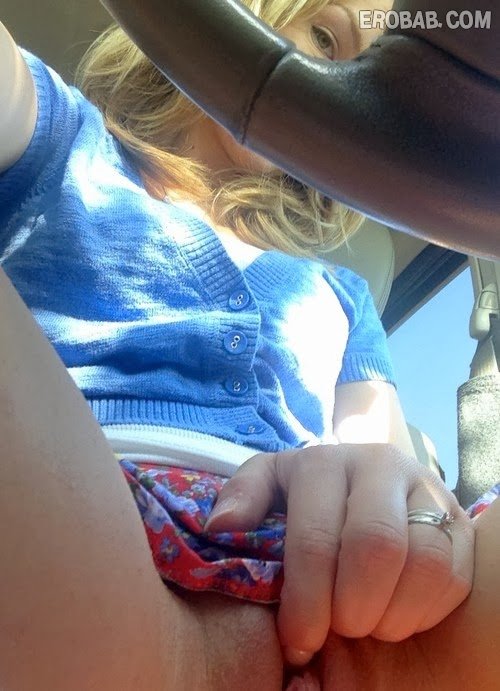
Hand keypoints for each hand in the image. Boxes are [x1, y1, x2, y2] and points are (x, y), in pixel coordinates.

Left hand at [204, 443, 473, 665]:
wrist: (367, 486)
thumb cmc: (308, 498)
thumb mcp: (271, 489)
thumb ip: (245, 497)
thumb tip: (222, 525)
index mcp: (325, 460)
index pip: (316, 536)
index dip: (306, 600)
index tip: (297, 641)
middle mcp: (380, 464)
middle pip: (376, 547)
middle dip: (352, 609)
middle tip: (339, 632)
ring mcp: (426, 489)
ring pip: (423, 563)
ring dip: (391, 614)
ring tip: (367, 626)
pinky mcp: (458, 520)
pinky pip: (453, 576)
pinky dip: (423, 611)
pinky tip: (395, 614)